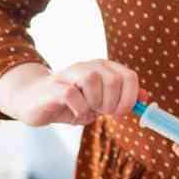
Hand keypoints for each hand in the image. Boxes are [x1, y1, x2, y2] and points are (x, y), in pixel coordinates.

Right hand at [0, 60, 139, 126]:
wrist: (33, 101)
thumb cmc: (70, 103)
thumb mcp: (99, 102)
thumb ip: (122, 98)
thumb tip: (145, 98)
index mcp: (104, 68)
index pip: (129, 76)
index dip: (130, 98)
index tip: (120, 112)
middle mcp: (89, 66)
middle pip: (114, 79)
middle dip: (113, 103)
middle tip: (102, 112)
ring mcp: (70, 73)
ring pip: (93, 79)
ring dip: (95, 102)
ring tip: (87, 110)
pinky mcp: (54, 86)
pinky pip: (72, 94)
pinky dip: (78, 108)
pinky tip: (74, 112)